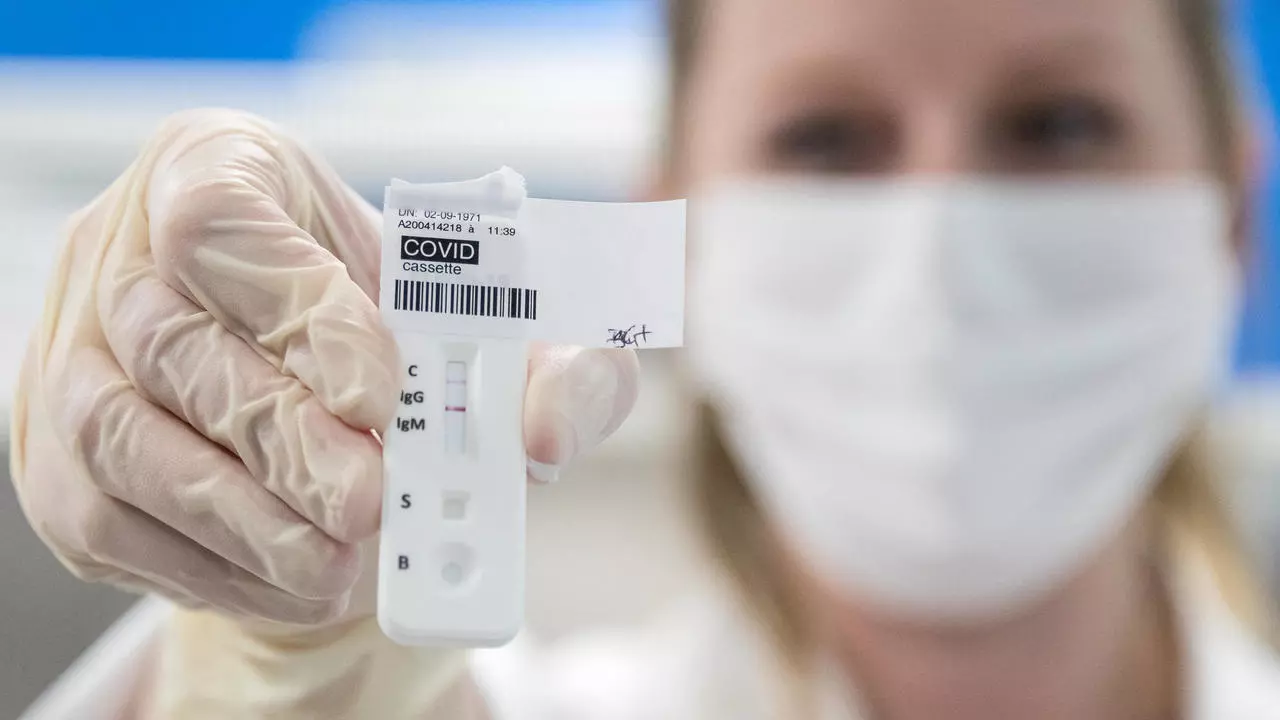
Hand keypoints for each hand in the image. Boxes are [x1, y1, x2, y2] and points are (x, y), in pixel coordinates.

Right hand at [10, 109, 638, 624]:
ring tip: (337, 560)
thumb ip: (562, 366)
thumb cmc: (406, 340)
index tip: (380, 395)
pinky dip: (204, 562)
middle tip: (368, 504)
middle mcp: (125, 251)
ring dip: (238, 515)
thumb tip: (547, 435)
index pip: (222, 220)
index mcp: (222, 168)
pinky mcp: (56, 455)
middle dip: (282, 437)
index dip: (296, 308)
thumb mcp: (509, 334)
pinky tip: (288, 575)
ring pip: (123, 437)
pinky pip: (106, 518)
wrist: (327, 405)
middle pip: (172, 339)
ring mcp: (73, 353)